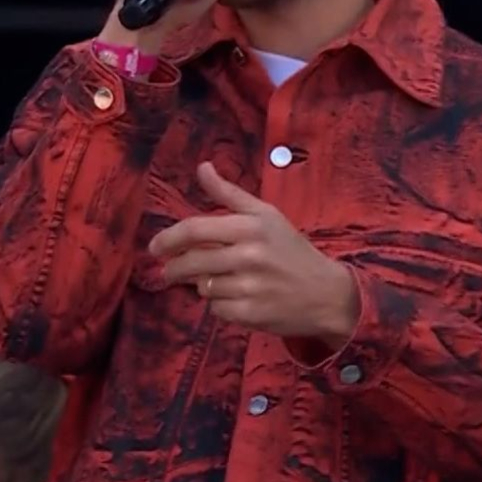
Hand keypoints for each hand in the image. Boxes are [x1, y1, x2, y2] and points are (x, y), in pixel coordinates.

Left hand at [149, 162, 358, 340]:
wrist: (327, 293)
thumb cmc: (291, 250)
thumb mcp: (265, 215)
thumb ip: (228, 193)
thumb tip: (202, 167)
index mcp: (250, 226)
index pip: (194, 229)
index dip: (168, 238)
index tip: (154, 247)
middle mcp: (249, 255)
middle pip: (191, 262)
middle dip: (173, 268)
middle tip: (169, 271)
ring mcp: (250, 287)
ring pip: (201, 287)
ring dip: (201, 286)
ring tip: (218, 280)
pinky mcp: (251, 314)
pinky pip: (216, 309)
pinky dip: (219, 305)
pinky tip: (236, 297)